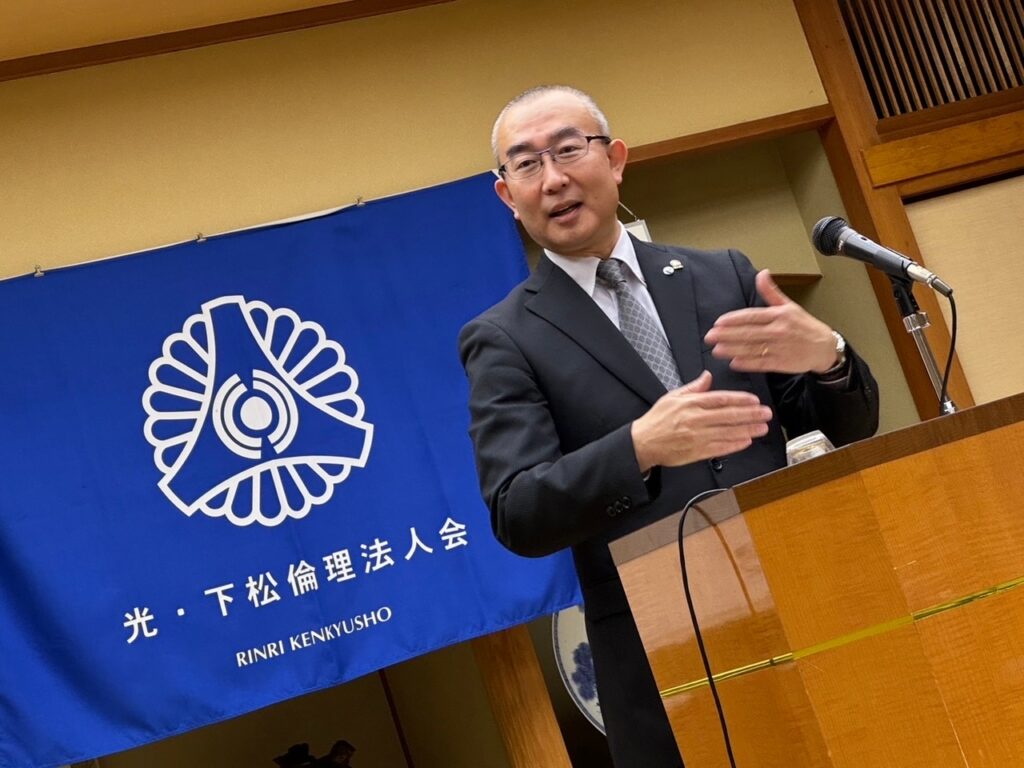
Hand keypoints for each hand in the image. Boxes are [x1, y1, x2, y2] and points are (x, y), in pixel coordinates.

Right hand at [631, 371, 771, 471]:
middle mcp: (695, 419)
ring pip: (727, 432)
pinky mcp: (697, 452)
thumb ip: (693, 387)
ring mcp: (697, 437)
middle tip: (766, 413)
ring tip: (762, 427)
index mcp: (690, 404)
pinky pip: (720, 448)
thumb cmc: (657, 420)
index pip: (720, 399)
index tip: (754, 400)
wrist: (643, 442)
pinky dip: (734, 445)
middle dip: (750, 414)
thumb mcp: (673, 397)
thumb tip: (707, 376)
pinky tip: (746, 441)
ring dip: (747, 430)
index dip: (739, 400)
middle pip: (728, 415)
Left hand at [703, 270, 837, 373]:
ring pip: (752, 349)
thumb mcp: (789, 305)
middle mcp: (779, 331)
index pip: (752, 316)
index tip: (718, 322)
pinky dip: (747, 364)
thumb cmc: (804, 325)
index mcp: (779, 315)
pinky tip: (734, 363)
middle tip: (709, 337)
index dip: (734, 320)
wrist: (824, 347)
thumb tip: (761, 273)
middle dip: (727, 335)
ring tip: (716, 350)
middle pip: (749, 333)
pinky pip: (761, 364)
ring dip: (733, 350)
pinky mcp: (782, 363)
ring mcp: (780, 348)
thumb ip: (771, 292)